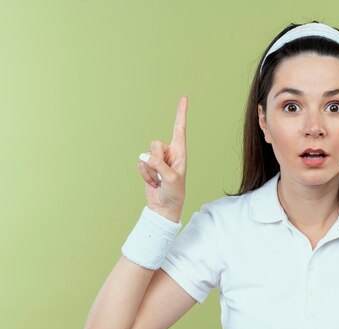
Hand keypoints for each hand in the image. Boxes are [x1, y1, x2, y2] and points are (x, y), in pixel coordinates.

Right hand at [137, 95, 187, 222]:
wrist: (165, 208)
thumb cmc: (174, 193)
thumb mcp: (171, 178)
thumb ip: (158, 165)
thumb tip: (144, 156)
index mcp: (180, 152)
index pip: (180, 128)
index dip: (181, 112)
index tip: (184, 97)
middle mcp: (169, 153)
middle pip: (155, 144)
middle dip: (156, 159)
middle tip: (163, 173)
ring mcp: (157, 160)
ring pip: (146, 155)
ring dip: (150, 170)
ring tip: (159, 180)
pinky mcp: (147, 167)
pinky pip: (140, 165)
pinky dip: (145, 176)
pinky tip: (153, 183)